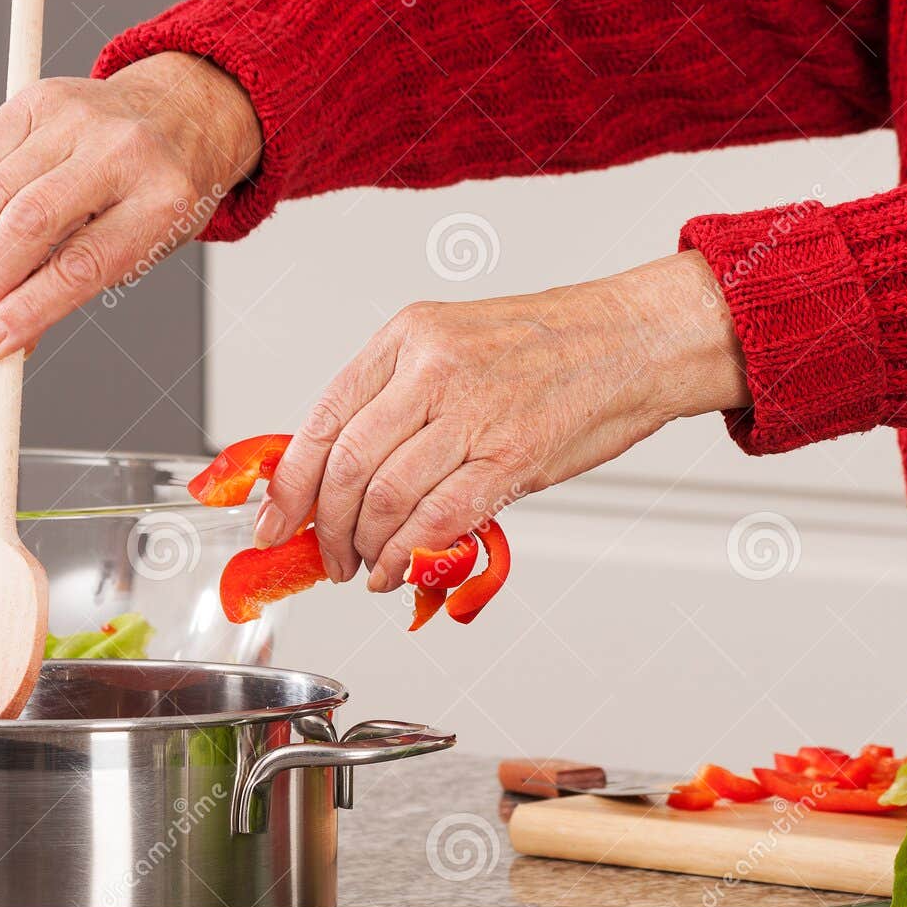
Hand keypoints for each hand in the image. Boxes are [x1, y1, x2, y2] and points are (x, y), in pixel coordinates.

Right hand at [0, 52, 262, 356]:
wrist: (177, 114)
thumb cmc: (155, 198)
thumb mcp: (140, 250)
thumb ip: (75, 286)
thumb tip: (0, 334)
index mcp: (162, 199)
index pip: (82, 265)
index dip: (27, 308)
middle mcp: (121, 149)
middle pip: (29, 221)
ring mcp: (77, 116)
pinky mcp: (39, 98)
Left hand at [252, 250, 751, 589]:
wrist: (632, 339)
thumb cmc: (550, 347)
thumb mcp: (454, 345)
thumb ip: (399, 400)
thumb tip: (346, 472)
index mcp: (406, 336)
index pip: (322, 418)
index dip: (289, 483)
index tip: (274, 521)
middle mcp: (430, 368)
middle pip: (345, 465)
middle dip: (324, 527)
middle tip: (325, 555)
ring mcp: (470, 412)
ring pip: (384, 497)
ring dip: (365, 548)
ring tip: (367, 568)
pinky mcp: (509, 456)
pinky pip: (437, 519)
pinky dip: (408, 556)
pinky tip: (401, 570)